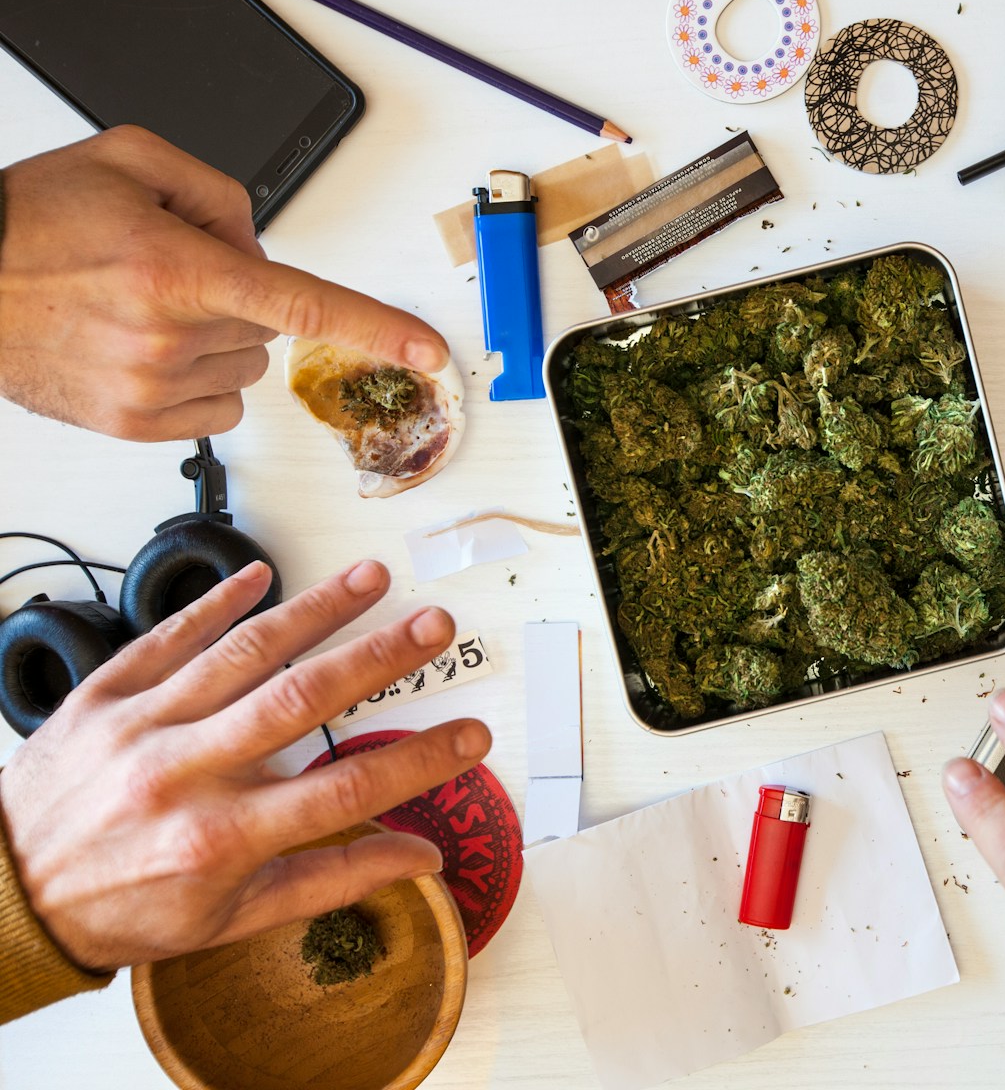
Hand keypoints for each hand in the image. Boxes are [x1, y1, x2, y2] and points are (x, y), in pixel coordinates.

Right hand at [0, 126, 449, 440]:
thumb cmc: (33, 224)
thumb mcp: (131, 162)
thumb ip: (221, 194)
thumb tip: (263, 248)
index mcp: (178, 270)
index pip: (305, 306)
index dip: (377, 329)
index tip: (429, 352)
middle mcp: (169, 337)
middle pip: (268, 330)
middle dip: (238, 300)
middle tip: (167, 275)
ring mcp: (151, 390)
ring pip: (246, 370)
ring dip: (216, 342)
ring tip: (142, 312)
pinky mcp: (136, 426)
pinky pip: (216, 408)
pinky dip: (195, 380)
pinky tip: (141, 351)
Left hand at [0, 560, 489, 970]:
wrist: (5, 896)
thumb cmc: (123, 908)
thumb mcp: (234, 918)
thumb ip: (331, 879)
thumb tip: (416, 859)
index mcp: (221, 839)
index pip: (345, 791)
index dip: (419, 760)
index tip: (470, 735)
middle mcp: (183, 775)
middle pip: (298, 702)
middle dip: (376, 658)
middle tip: (432, 624)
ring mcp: (141, 726)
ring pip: (240, 654)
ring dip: (314, 611)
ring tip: (371, 579)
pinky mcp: (103, 696)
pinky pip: (167, 637)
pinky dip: (215, 603)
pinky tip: (261, 576)